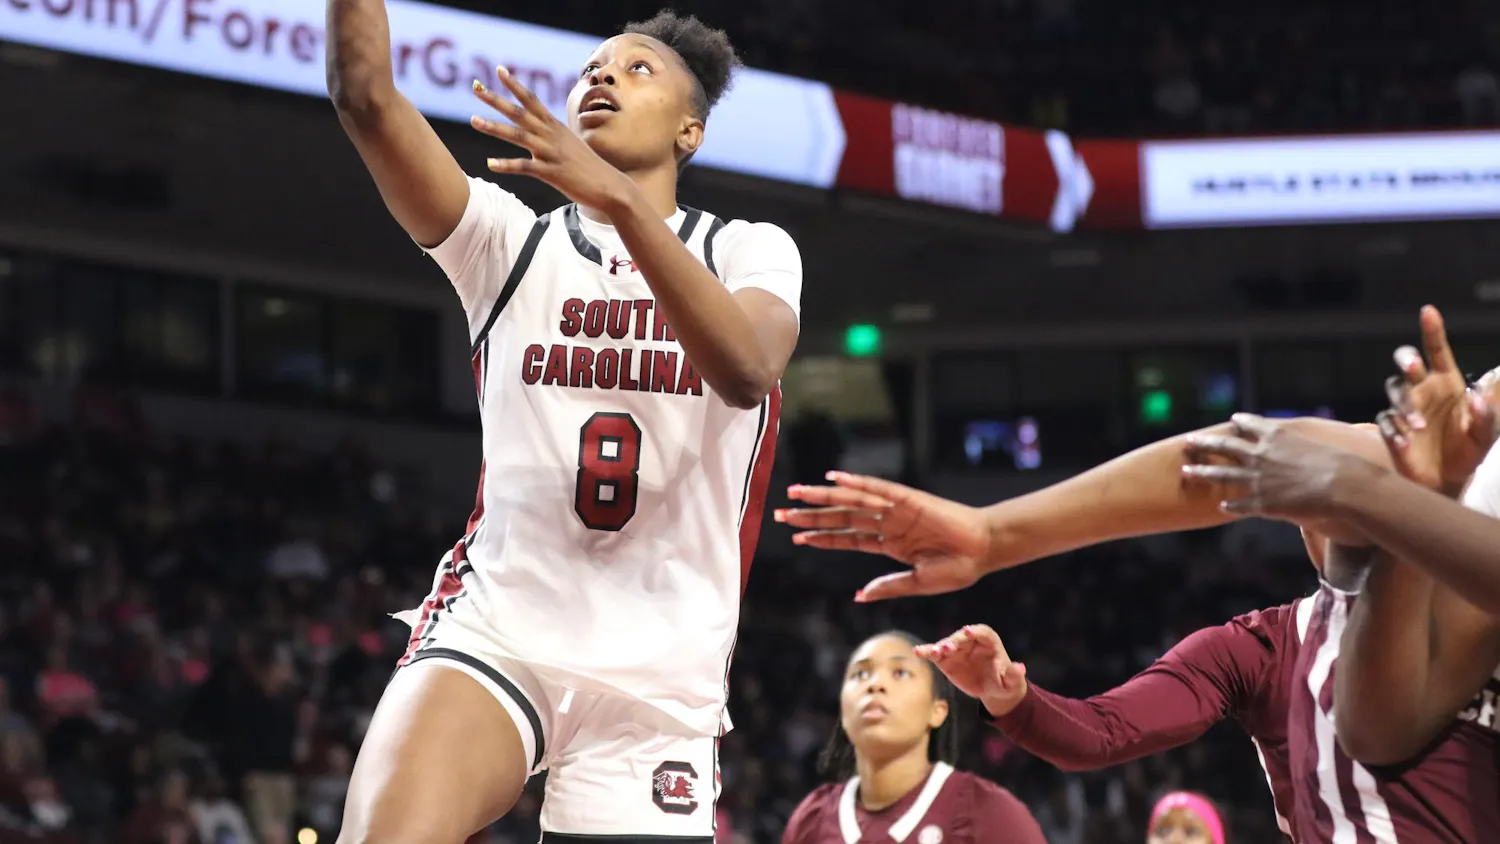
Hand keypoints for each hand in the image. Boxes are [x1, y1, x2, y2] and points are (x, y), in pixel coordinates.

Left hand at [470, 69, 636, 211]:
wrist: (611, 187)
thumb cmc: (590, 169)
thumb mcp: (570, 146)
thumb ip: (553, 138)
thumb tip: (540, 135)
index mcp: (555, 127)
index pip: (531, 100)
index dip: (514, 85)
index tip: (498, 70)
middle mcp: (551, 135)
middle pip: (519, 113)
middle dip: (496, 99)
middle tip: (475, 87)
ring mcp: (551, 153)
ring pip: (518, 136)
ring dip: (494, 127)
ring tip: (474, 120)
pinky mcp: (552, 173)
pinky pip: (525, 167)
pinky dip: (506, 165)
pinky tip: (490, 164)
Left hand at [775, 472, 990, 600]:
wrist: (984, 550)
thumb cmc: (957, 568)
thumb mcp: (917, 582)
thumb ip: (887, 586)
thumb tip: (859, 596)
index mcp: (888, 544)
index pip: (846, 539)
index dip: (821, 538)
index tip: (796, 538)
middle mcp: (886, 524)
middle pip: (840, 518)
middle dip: (810, 517)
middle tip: (781, 514)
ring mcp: (895, 510)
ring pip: (851, 502)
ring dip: (822, 498)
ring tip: (795, 494)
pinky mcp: (908, 499)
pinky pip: (876, 489)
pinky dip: (855, 483)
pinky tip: (833, 479)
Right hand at [914, 625, 1027, 716]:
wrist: (993, 690)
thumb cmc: (1005, 682)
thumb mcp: (1012, 681)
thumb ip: (1014, 674)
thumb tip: (1020, 668)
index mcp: (989, 641)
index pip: (982, 632)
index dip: (974, 631)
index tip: (967, 631)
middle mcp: (971, 640)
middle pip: (961, 637)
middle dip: (954, 641)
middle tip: (947, 647)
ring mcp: (957, 649)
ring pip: (946, 644)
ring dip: (938, 647)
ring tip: (932, 652)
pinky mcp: (946, 659)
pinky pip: (935, 653)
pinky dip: (926, 651)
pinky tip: (917, 651)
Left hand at [1182, 413, 1380, 520]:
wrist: (1342, 483)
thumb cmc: (1338, 460)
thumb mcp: (1317, 440)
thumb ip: (1304, 439)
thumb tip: (1307, 437)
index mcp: (1274, 435)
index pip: (1250, 424)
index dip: (1239, 423)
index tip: (1231, 421)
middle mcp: (1260, 454)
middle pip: (1225, 446)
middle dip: (1204, 443)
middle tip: (1188, 441)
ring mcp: (1258, 478)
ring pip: (1222, 474)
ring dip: (1202, 472)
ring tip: (1186, 471)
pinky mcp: (1263, 501)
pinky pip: (1240, 503)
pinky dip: (1230, 505)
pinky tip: (1221, 505)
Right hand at [1377, 305, 1498, 494]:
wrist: (1447, 481)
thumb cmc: (1469, 451)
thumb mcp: (1486, 436)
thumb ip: (1486, 417)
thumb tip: (1478, 398)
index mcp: (1447, 384)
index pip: (1438, 352)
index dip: (1432, 331)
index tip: (1428, 311)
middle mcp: (1423, 391)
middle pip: (1407, 366)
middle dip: (1407, 362)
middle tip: (1414, 366)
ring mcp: (1405, 410)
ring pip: (1395, 393)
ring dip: (1405, 406)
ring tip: (1418, 426)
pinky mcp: (1392, 430)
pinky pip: (1386, 423)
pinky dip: (1394, 430)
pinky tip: (1405, 441)